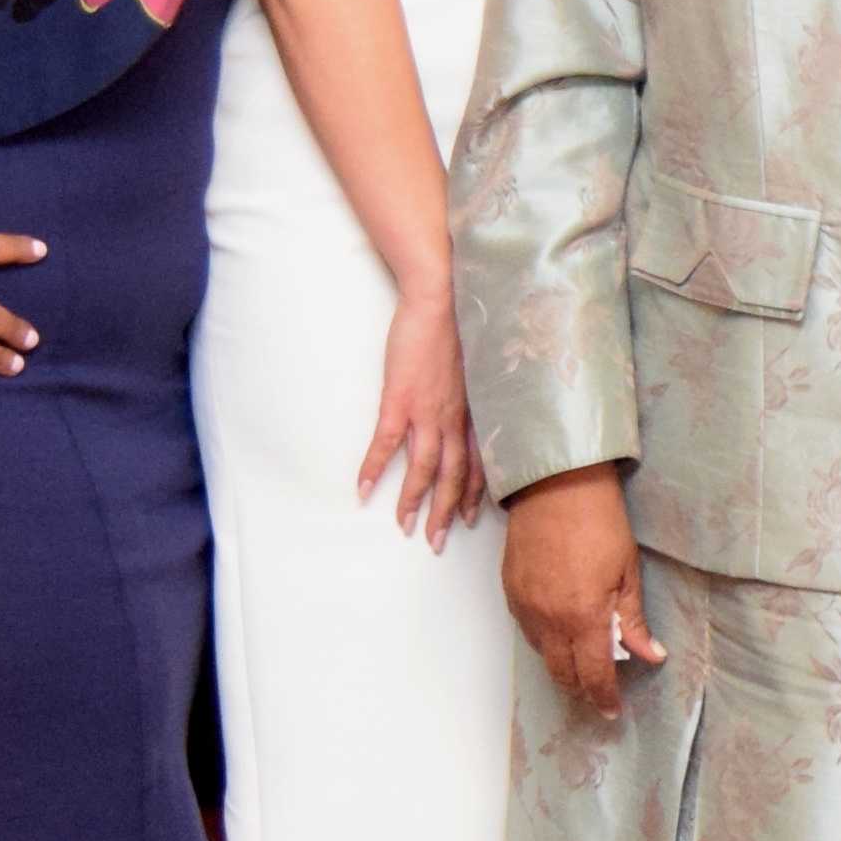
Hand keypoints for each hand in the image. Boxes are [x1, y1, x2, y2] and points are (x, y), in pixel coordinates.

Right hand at [361, 285, 486, 541]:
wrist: (441, 297)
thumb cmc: (459, 325)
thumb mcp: (477, 366)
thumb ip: (475, 392)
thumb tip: (472, 405)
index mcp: (474, 411)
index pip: (478, 464)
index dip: (472, 495)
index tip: (467, 520)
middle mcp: (455, 418)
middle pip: (453, 477)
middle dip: (445, 514)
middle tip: (436, 542)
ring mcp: (427, 411)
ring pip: (423, 468)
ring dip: (412, 501)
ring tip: (403, 527)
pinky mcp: (400, 399)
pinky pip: (385, 443)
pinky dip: (373, 468)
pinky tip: (362, 488)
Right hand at [500, 467, 661, 716]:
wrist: (557, 486)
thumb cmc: (600, 523)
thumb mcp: (627, 573)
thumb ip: (632, 620)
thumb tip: (650, 655)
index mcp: (583, 617)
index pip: (593, 675)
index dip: (604, 697)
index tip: (612, 710)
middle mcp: (548, 619)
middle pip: (562, 673)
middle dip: (581, 688)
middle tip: (598, 690)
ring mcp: (525, 606)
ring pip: (541, 654)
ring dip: (561, 664)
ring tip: (581, 659)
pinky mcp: (510, 591)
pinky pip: (526, 630)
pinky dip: (544, 640)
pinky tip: (560, 631)